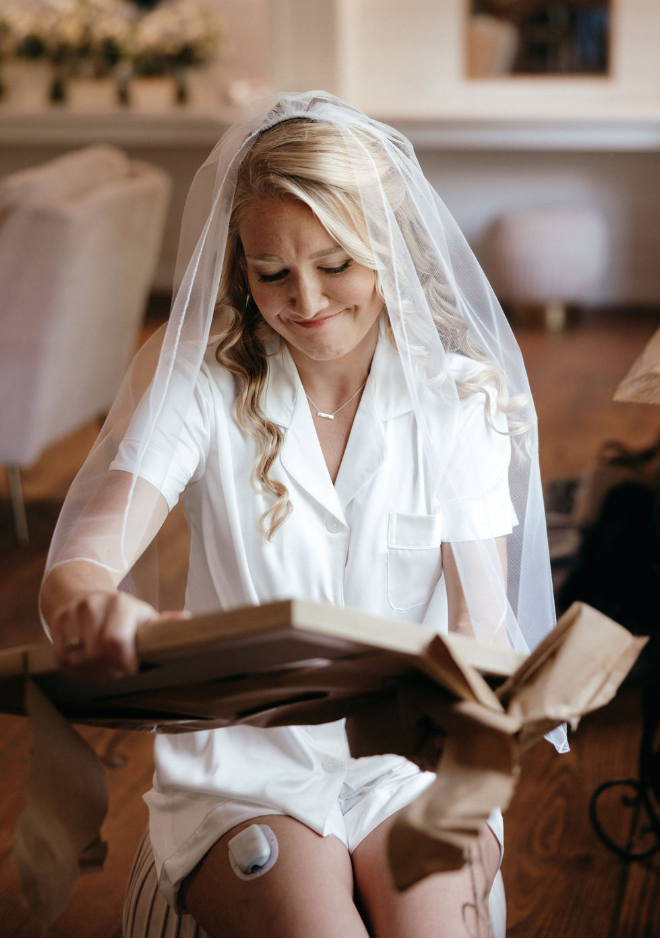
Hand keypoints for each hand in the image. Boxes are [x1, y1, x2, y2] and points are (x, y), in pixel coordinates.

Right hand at [50, 590, 189, 679]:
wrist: (85, 594)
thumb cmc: (122, 613)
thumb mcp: (143, 616)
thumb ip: (162, 624)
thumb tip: (186, 620)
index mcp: (121, 604)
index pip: (116, 642)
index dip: (123, 662)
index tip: (131, 667)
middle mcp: (94, 605)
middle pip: (98, 655)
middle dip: (109, 669)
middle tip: (118, 669)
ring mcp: (73, 612)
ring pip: (79, 660)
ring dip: (92, 671)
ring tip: (104, 667)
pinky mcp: (57, 622)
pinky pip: (63, 658)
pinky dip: (76, 668)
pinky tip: (87, 664)